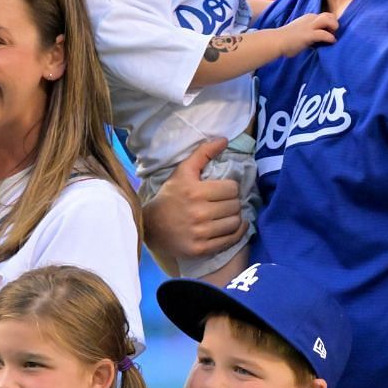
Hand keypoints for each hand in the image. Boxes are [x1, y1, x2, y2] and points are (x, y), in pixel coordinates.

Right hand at [142, 139, 244, 263]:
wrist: (151, 226)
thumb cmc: (170, 196)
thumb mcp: (182, 172)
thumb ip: (203, 154)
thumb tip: (224, 139)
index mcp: (194, 191)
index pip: (232, 188)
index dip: (229, 188)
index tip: (222, 191)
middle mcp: (198, 212)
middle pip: (235, 206)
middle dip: (232, 203)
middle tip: (224, 203)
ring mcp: (199, 233)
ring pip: (235, 222)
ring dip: (234, 218)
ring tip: (226, 215)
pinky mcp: (201, 249)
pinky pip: (231, 239)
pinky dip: (236, 233)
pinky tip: (232, 227)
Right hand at [275, 12, 338, 55]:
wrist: (275, 41)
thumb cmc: (285, 39)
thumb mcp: (299, 31)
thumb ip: (308, 32)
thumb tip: (315, 41)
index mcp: (307, 18)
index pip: (324, 16)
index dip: (329, 22)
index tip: (329, 30)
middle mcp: (310, 19)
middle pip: (329, 15)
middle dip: (334, 23)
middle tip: (332, 32)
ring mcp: (309, 26)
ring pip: (328, 20)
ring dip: (333, 26)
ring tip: (333, 35)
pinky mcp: (309, 35)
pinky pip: (324, 34)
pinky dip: (330, 38)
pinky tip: (331, 42)